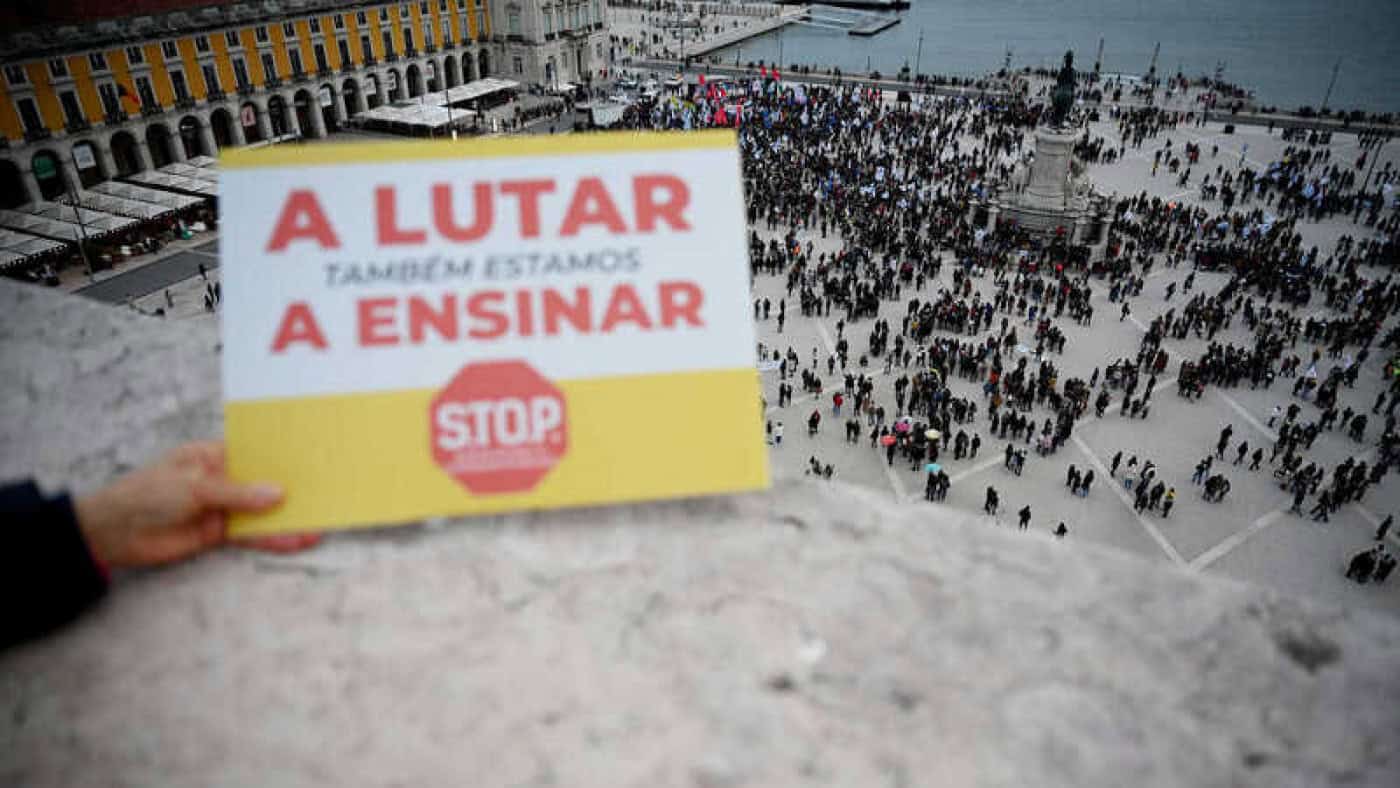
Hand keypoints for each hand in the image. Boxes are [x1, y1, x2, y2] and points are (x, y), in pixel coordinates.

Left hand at [75, 441, 319, 568]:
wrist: (113, 533)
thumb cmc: (147, 494)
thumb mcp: (194, 487)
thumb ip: (237, 492)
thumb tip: (278, 493)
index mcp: (213, 454)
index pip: (255, 453)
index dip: (282, 457)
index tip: (312, 459)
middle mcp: (222, 479)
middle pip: (263, 484)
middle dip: (292, 490)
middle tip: (327, 493)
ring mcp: (222, 507)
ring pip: (262, 512)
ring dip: (287, 519)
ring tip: (319, 524)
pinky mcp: (219, 533)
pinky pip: (252, 535)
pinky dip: (272, 539)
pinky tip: (295, 541)